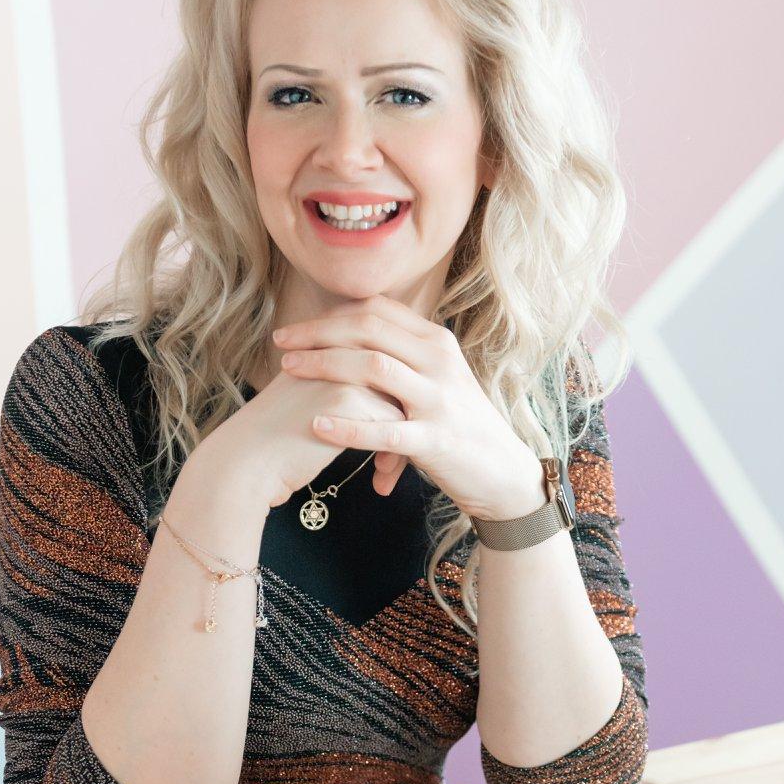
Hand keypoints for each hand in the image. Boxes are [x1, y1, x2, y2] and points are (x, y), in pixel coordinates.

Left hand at [273, 293, 546, 520]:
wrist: (503, 472)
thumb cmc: (459, 424)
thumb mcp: (438, 378)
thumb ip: (404, 353)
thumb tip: (355, 331)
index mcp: (436, 341)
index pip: (376, 310)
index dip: (331, 315)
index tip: (297, 329)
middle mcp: (439, 362)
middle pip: (368, 330)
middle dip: (317, 333)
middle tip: (280, 344)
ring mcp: (439, 400)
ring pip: (373, 368)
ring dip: (325, 365)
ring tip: (289, 372)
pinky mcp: (436, 440)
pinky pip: (385, 430)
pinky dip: (348, 427)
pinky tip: (317, 426)